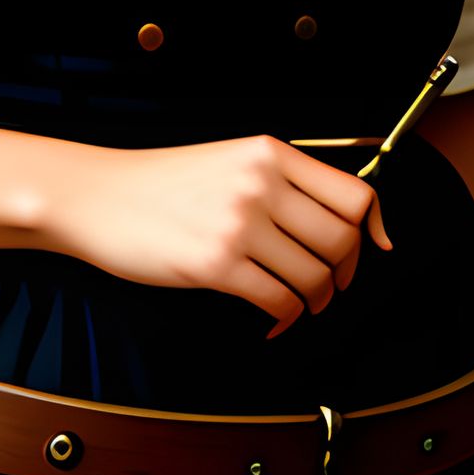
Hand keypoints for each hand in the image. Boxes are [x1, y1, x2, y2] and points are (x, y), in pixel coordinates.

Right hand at [48, 133, 390, 339]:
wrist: (98, 195)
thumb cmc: (161, 182)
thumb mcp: (229, 160)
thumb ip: (280, 181)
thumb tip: (341, 223)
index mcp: (269, 153)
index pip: (354, 193)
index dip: (373, 228)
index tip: (375, 248)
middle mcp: (260, 183)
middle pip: (343, 241)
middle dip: (344, 273)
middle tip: (328, 285)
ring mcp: (237, 223)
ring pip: (315, 277)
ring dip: (314, 302)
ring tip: (297, 304)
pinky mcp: (214, 265)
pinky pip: (279, 303)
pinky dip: (284, 321)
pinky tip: (271, 322)